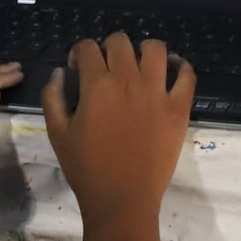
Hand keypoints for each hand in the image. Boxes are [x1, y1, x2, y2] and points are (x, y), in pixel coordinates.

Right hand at [42, 34, 194, 227]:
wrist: (122, 198)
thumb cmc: (86, 168)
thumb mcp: (56, 132)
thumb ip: (53, 96)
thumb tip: (60, 72)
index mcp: (97, 85)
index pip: (87, 47)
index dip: (78, 53)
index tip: (77, 68)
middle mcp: (129, 80)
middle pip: (120, 42)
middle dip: (108, 48)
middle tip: (107, 68)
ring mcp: (158, 92)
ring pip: (155, 49)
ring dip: (143, 50)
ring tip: (139, 64)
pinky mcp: (179, 108)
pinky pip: (187, 75)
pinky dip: (181, 66)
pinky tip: (172, 69)